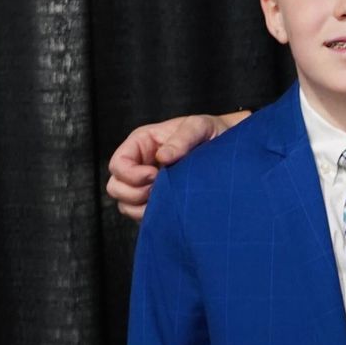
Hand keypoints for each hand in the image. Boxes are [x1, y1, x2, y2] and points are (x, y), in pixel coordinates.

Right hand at [106, 110, 248, 221]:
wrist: (230, 150)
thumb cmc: (212, 133)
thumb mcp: (199, 127)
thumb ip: (182, 139)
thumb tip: (163, 158)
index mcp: (142, 144)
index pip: (118, 164)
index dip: (131, 174)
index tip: (155, 175)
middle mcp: (139, 165)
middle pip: (115, 188)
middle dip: (135, 194)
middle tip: (161, 189)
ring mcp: (146, 186)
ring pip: (126, 205)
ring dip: (142, 208)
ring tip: (168, 200)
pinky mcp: (156, 202)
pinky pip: (142, 217)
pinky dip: (152, 217)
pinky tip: (172, 209)